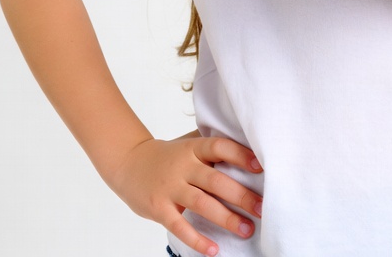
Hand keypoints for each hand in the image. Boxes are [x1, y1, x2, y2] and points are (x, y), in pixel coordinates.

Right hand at [108, 132, 263, 255]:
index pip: (219, 147)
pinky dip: (197, 239)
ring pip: (202, 204)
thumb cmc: (169, 156)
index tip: (260, 166)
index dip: (240, 155)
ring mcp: (170, 187)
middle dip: (241, 195)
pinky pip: (180, 226)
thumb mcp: (189, 145)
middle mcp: (183, 166)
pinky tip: (214, 249)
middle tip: (262, 208)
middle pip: (215, 180)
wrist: (129, 163)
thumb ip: (213, 148)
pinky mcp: (159, 208)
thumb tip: (251, 149)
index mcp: (193, 148)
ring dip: (226, 218)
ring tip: (246, 230)